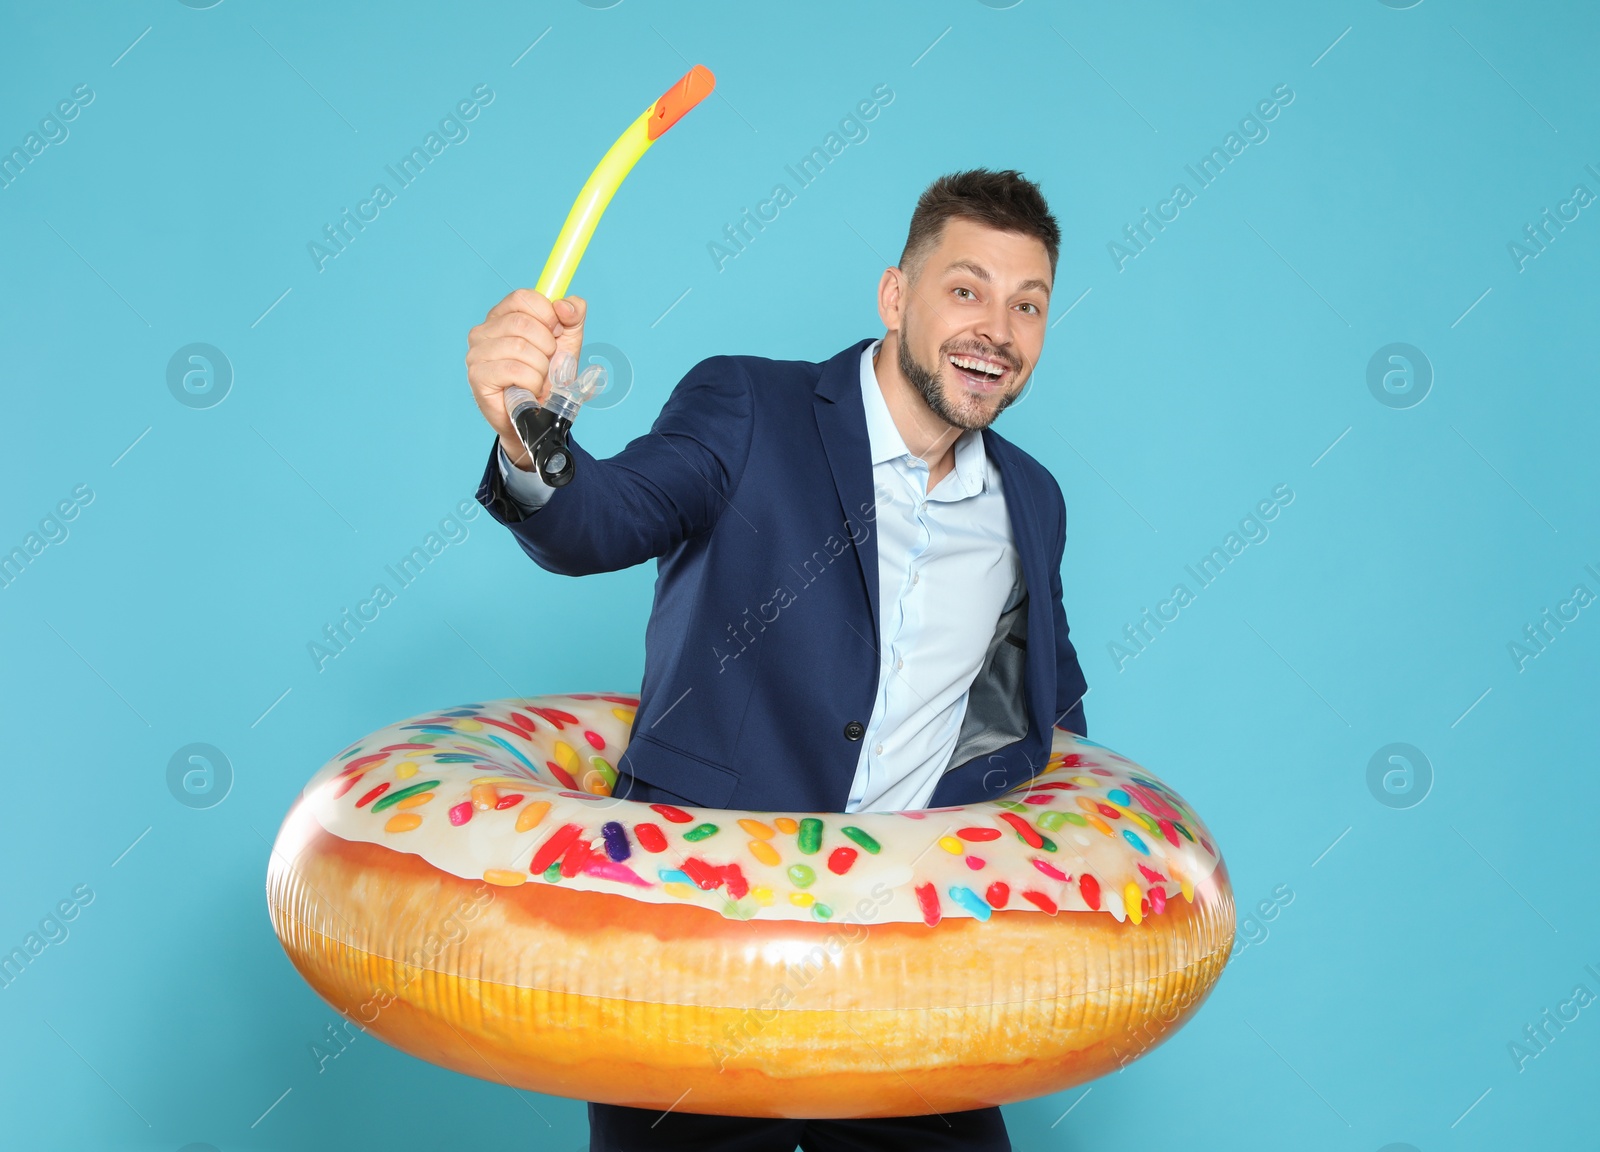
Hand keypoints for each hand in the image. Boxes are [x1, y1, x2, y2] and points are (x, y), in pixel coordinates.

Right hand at [466, 288, 586, 469]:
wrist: (540, 415)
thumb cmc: (549, 377)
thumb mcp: (568, 341)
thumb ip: (573, 315)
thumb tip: (564, 305)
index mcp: (502, 316)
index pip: (523, 297)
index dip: (547, 315)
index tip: (555, 333)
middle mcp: (483, 331)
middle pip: (523, 322)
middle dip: (546, 346)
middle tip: (545, 364)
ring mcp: (476, 353)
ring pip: (520, 347)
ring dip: (540, 368)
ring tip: (537, 379)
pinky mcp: (477, 376)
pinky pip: (514, 370)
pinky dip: (531, 382)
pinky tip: (528, 389)